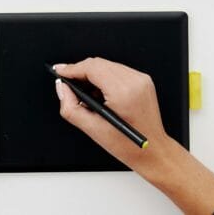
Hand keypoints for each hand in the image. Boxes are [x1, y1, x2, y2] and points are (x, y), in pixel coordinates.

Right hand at [53, 58, 213, 214]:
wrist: (153, 151)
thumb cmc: (129, 145)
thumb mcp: (93, 129)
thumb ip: (71, 107)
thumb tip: (62, 89)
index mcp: (123, 92)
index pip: (92, 68)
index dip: (72, 68)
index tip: (60, 71)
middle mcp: (134, 82)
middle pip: (99, 63)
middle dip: (80, 70)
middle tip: (67, 82)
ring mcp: (141, 79)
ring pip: (108, 65)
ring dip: (92, 74)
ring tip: (84, 92)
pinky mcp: (143, 80)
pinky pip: (118, 71)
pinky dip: (105, 78)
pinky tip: (99, 93)